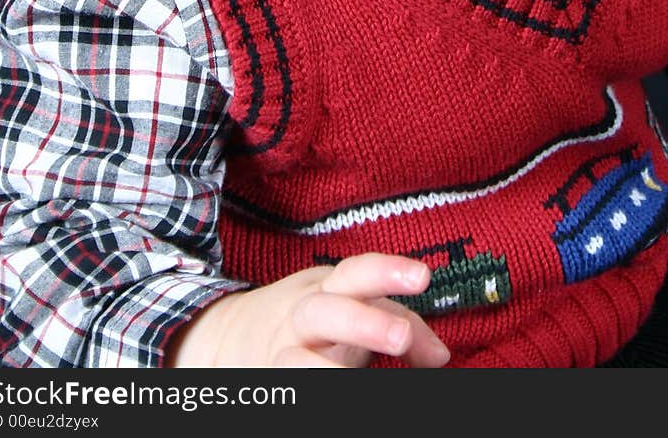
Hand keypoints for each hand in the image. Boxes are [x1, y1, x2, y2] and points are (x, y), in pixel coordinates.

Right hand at [165, 252, 449, 368]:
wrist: (227, 337)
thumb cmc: (315, 322)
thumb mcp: (352, 307)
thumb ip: (398, 320)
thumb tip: (439, 356)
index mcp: (327, 288)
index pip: (356, 272)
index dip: (387, 270)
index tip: (423, 277)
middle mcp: (302, 317)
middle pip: (327, 310)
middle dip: (363, 322)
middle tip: (400, 338)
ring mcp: (281, 353)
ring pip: (296, 361)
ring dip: (327, 372)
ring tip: (358, 383)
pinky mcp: (269, 385)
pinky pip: (288, 392)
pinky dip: (307, 395)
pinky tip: (331, 397)